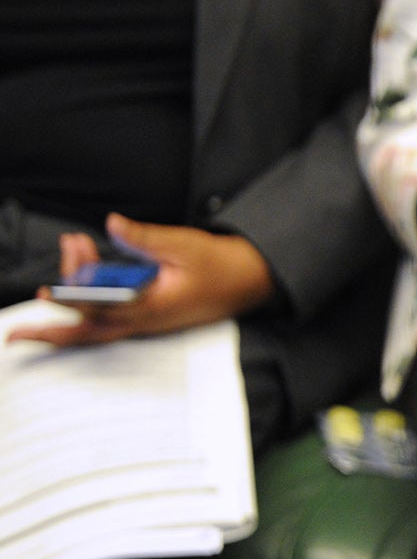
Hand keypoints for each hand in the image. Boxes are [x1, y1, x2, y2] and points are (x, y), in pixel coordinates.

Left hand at [13, 213, 275, 347]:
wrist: (251, 282)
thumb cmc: (222, 266)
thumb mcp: (185, 244)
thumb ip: (146, 237)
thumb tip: (113, 224)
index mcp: (151, 305)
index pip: (98, 305)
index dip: (71, 293)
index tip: (52, 280)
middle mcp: (143, 321)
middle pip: (86, 334)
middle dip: (48, 334)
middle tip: (14, 333)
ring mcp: (144, 323)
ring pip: (94, 332)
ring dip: (66, 316)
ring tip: (49, 284)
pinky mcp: (147, 318)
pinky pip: (106, 325)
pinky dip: (84, 314)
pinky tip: (75, 295)